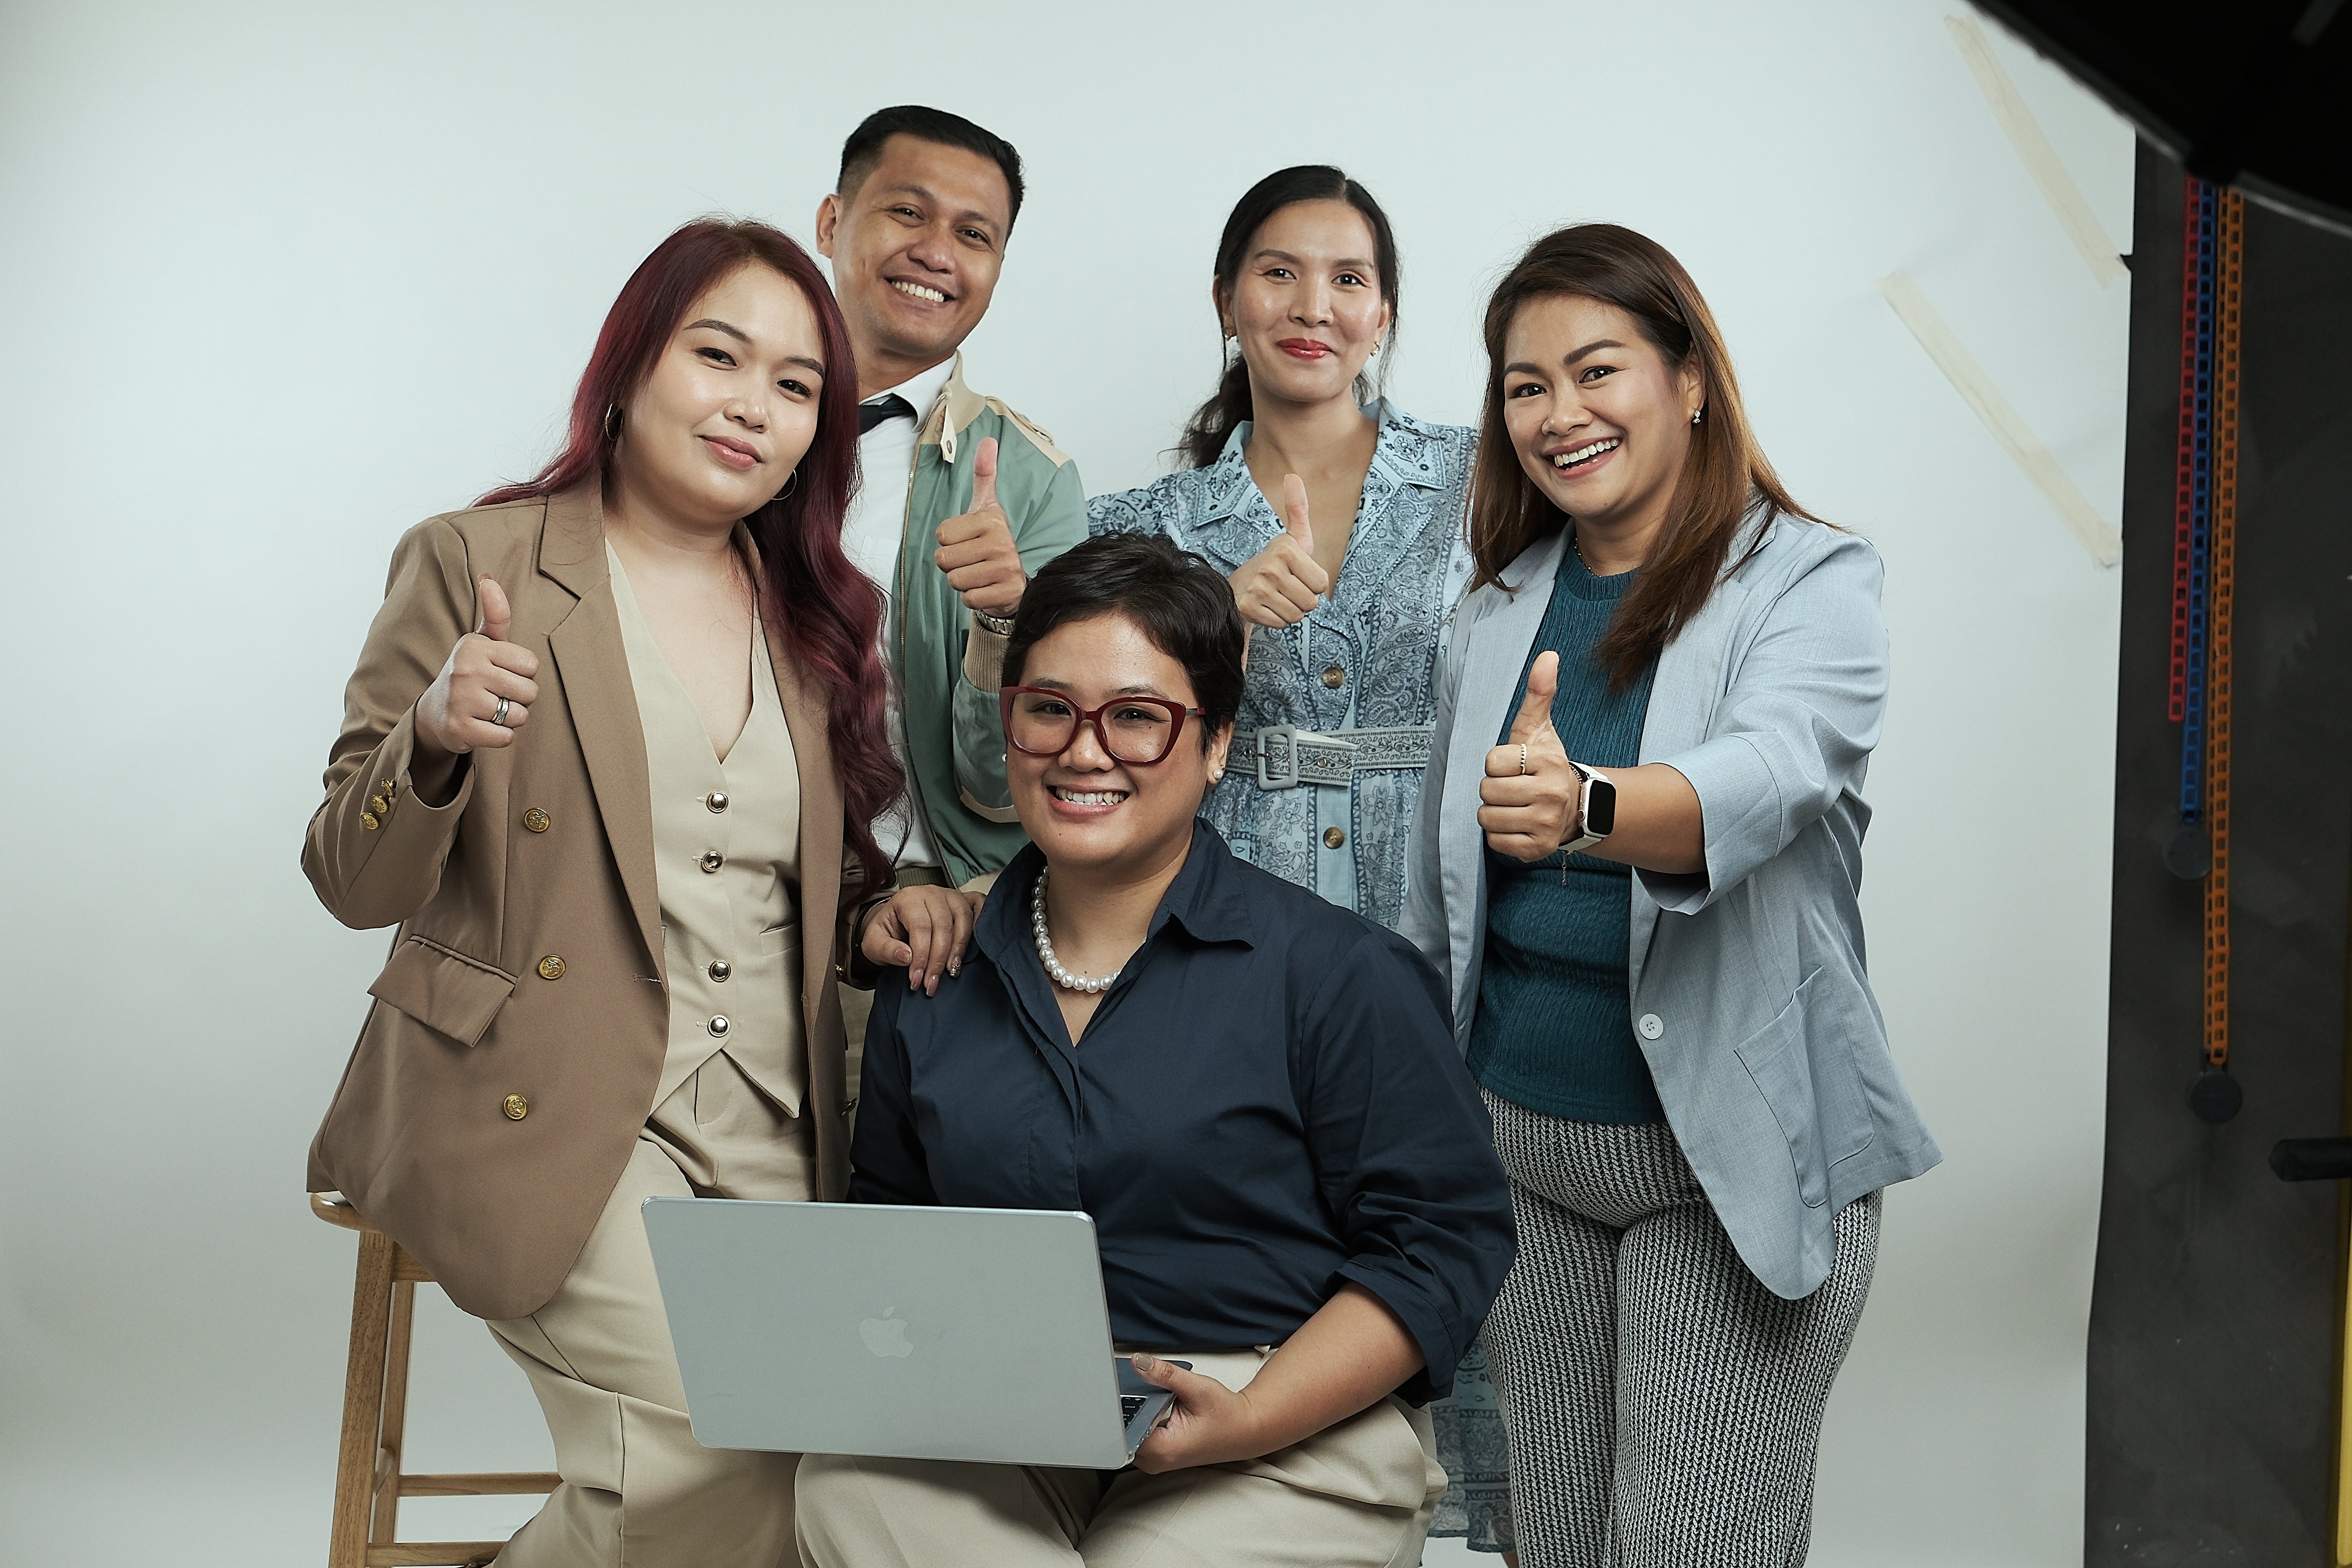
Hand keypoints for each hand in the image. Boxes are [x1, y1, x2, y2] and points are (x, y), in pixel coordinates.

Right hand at [414, 576, 539, 761]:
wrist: (434, 712)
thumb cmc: (469, 673)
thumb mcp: (482, 642)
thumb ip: (495, 614)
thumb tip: (487, 578)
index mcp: (474, 646)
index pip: (532, 665)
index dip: (523, 673)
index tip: (501, 672)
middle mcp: (465, 670)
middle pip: (530, 691)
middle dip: (520, 697)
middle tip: (496, 694)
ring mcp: (461, 700)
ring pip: (519, 715)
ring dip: (510, 718)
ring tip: (488, 709)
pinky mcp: (459, 729)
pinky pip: (506, 737)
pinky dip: (500, 736)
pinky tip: (482, 726)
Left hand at [860, 884, 986, 994]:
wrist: (896, 923)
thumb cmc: (887, 932)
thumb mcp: (873, 944)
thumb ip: (885, 950)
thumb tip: (906, 957)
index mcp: (908, 898)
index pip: (920, 927)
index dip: (921, 956)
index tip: (917, 980)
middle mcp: (931, 893)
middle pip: (943, 925)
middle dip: (938, 960)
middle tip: (931, 984)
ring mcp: (950, 895)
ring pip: (963, 918)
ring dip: (959, 949)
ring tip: (951, 972)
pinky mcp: (964, 900)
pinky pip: (978, 906)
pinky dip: (980, 924)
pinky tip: (974, 947)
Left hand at [933, 436, 1025, 617]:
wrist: (1016, 580)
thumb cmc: (992, 542)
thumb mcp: (986, 507)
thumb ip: (984, 475)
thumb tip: (988, 440)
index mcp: (991, 520)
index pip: (942, 534)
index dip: (949, 541)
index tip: (967, 541)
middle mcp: (1002, 542)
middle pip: (944, 559)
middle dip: (953, 563)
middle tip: (972, 560)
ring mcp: (1007, 569)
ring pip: (955, 580)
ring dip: (962, 581)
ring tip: (979, 573)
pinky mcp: (1007, 593)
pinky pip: (968, 599)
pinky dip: (973, 597)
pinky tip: (986, 588)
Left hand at [1129, 1354, 1268, 1473]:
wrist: (1244, 1430)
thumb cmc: (1227, 1415)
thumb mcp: (1197, 1388)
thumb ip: (1165, 1374)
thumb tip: (1139, 1361)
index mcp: (1163, 1449)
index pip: (1121, 1430)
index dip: (1115, 1406)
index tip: (1111, 1386)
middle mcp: (1155, 1460)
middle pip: (1122, 1432)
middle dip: (1124, 1405)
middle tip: (1127, 1383)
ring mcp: (1155, 1460)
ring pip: (1128, 1433)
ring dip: (1132, 1411)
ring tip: (1141, 1392)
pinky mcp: (1157, 1453)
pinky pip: (1137, 1434)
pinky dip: (1139, 1416)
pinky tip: (1147, 1402)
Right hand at [1227, 474, 1330, 627]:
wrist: (1238, 586)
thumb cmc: (1275, 563)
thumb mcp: (1293, 537)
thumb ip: (1298, 509)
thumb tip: (1292, 476)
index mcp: (1285, 549)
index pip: (1322, 584)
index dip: (1314, 584)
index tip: (1298, 575)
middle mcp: (1270, 567)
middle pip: (1311, 603)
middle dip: (1303, 600)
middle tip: (1287, 589)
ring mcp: (1258, 588)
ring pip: (1296, 615)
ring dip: (1290, 611)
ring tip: (1277, 597)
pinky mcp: (1248, 607)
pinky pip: (1280, 623)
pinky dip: (1276, 620)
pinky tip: (1267, 607)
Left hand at [1477, 650, 1576, 861]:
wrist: (1574, 806)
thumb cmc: (1545, 764)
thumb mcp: (1540, 728)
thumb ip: (1539, 693)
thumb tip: (1548, 656)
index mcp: (1547, 762)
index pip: (1492, 762)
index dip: (1498, 764)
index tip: (1515, 766)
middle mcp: (1549, 794)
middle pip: (1487, 791)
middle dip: (1494, 789)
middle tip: (1514, 788)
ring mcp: (1545, 824)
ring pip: (1487, 818)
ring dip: (1494, 813)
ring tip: (1515, 806)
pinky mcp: (1538, 849)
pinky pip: (1495, 842)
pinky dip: (1501, 836)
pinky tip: (1518, 824)